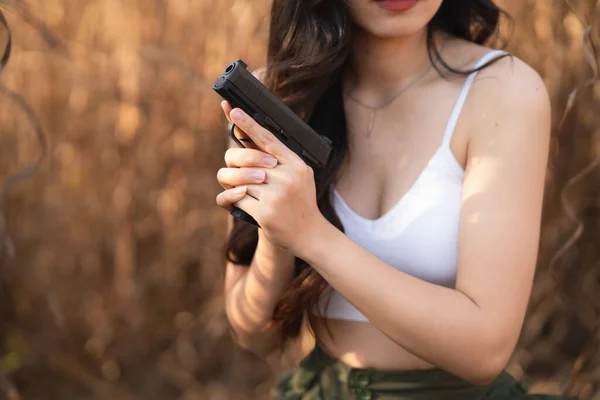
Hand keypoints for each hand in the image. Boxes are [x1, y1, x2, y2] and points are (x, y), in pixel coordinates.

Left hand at [223, 106, 324, 253]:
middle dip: (234, 165)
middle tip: (234, 171)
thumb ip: (278, 160)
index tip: (233, 110)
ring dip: (231, 184)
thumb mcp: (298, 177)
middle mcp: (287, 177)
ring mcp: (276, 195)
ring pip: (238, 179)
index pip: (268, 139)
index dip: (249, 124)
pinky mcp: (265, 212)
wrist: (309, 235)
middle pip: (246, 160)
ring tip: (236, 189)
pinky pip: (236, 198)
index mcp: (296, 164)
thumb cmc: (299, 203)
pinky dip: (231, 199)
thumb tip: (249, 139)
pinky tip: (235, 201)